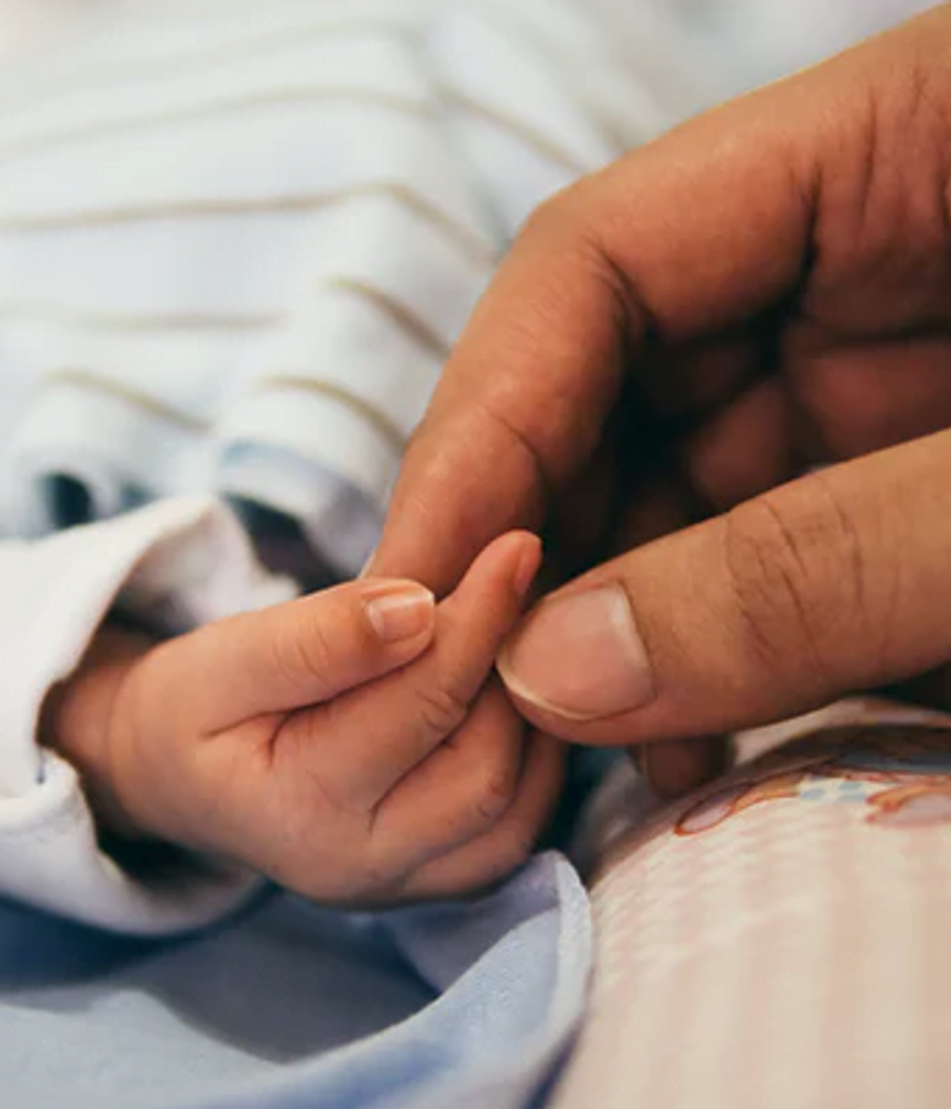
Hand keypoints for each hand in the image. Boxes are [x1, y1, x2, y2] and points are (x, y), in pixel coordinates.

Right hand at [42, 532, 558, 905]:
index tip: (515, 546)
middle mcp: (360, 869)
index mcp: (300, 810)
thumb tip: (420, 608)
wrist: (179, 775)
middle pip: (484, 769)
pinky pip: (513, 833)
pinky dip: (532, 762)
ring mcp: (400, 887)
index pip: (422, 704)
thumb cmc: (195, 708)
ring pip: (514, 807)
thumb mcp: (226, 657)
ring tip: (512, 638)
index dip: (479, 618)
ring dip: (531, 718)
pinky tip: (510, 697)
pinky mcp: (430, 882)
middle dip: (510, 671)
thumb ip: (317, 637)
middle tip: (515, 590)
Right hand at [370, 5, 950, 793]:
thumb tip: (556, 669)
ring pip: (677, 481)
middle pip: (614, 381)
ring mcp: (882, 364)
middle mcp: (861, 250)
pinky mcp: (902, 466)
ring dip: (612, 620)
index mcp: (905, 145)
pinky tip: (676, 736)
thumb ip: (813, 571)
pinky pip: (762, 543)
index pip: (596, 259)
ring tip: (579, 746)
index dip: (483, 423)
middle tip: (487, 694)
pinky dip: (706, 643)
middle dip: (539, 544)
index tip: (422, 579)